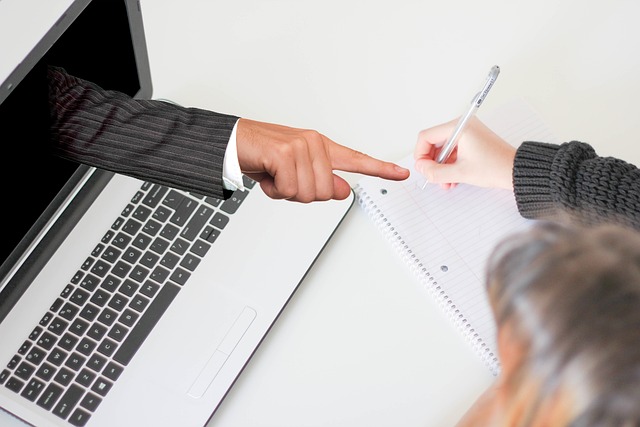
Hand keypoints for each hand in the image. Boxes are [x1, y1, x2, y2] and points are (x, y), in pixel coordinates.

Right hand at [236, 118, 409, 201]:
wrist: (232, 142)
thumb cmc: (262, 156)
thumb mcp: (295, 174)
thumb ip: (322, 182)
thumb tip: (344, 191)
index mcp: (321, 147)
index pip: (356, 160)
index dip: (380, 169)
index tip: (402, 174)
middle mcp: (315, 143)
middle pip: (327, 192)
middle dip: (303, 195)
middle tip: (284, 182)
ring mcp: (301, 146)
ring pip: (309, 193)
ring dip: (287, 193)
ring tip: (274, 177)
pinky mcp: (286, 152)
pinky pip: (290, 188)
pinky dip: (275, 190)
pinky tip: (267, 174)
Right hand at [414, 117, 515, 189]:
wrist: (516, 171)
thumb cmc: (495, 167)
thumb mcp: (460, 173)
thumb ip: (435, 172)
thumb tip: (421, 168)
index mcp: (459, 127)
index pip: (426, 136)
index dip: (420, 154)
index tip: (423, 168)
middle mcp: (462, 126)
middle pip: (434, 143)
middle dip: (432, 163)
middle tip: (433, 177)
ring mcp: (467, 133)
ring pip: (443, 149)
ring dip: (441, 167)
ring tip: (446, 182)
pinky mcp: (471, 141)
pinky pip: (453, 151)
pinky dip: (450, 165)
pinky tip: (452, 178)